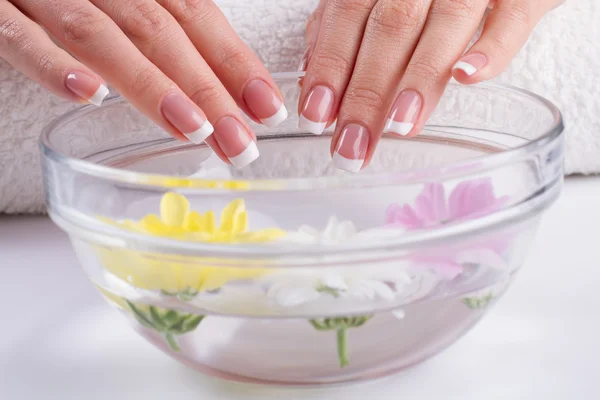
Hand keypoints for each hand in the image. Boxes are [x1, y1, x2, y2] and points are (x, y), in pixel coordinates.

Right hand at [0, 0, 287, 167]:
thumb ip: (153, 23)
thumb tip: (204, 76)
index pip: (194, 14)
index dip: (233, 60)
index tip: (268, 107)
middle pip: (159, 31)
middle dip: (207, 88)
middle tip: (241, 141)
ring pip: (99, 34)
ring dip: (149, 83)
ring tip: (192, 128)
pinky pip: (15, 33)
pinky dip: (50, 62)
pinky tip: (88, 94)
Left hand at [299, 0, 561, 171]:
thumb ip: (344, 25)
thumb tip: (312, 76)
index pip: (347, 15)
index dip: (330, 65)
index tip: (317, 116)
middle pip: (390, 28)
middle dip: (366, 92)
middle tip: (351, 145)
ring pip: (444, 24)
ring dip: (418, 79)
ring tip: (398, 126)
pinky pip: (511, 17)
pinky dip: (491, 48)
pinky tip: (467, 78)